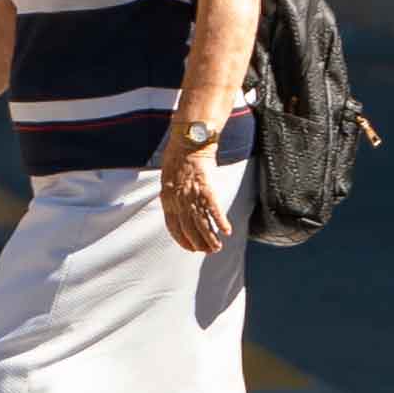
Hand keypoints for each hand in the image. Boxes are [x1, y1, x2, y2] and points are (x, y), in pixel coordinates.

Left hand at [156, 136, 234, 254]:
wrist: (188, 141)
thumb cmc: (177, 155)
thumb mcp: (166, 177)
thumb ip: (170, 193)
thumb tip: (172, 203)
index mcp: (167, 198)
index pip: (173, 227)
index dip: (182, 240)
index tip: (190, 248)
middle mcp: (179, 201)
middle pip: (189, 229)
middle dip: (198, 243)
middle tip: (207, 251)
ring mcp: (192, 196)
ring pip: (202, 224)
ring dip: (210, 238)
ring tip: (217, 248)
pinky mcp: (206, 189)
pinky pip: (214, 210)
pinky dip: (220, 222)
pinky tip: (227, 231)